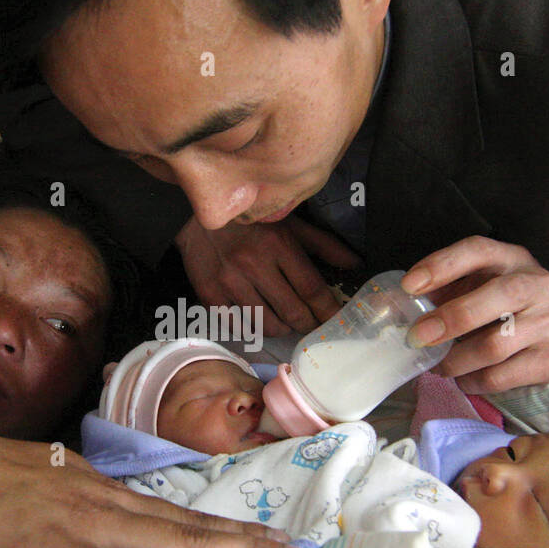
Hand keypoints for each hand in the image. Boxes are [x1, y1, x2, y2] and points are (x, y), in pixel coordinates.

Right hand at [175, 216, 361, 336]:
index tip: (334, 319)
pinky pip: (240, 327)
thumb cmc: (249, 223)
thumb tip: (354, 263)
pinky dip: (254, 329)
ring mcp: (230, 281)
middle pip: (292, 311)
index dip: (327, 309)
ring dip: (282, 328)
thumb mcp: (288, 224)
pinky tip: (260, 320)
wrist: (194, 218)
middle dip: (307, 323)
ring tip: (286, 322)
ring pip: (267, 324)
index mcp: (278, 244)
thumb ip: (323, 244)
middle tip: (310, 323)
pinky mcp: (210, 295)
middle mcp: (254, 264)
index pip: (312, 288)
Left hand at [401, 237, 548, 392]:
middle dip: (452, 318)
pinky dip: (473, 380)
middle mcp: (539, 284)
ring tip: (438, 365)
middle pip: (499, 296)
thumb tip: (386, 304)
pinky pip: (503, 375)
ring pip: (496, 344)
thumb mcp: (471, 289)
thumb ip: (437, 293)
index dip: (442, 266)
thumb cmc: (499, 308)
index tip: (409, 286)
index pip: (478, 251)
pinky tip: (464, 377)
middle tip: (417, 337)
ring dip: (456, 359)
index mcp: (512, 258)